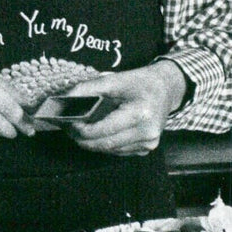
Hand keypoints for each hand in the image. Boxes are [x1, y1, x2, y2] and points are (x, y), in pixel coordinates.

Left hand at [64, 60, 188, 156]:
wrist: (166, 89)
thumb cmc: (141, 83)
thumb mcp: (115, 79)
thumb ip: (89, 88)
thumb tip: (66, 98)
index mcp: (141, 114)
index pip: (104, 130)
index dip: (82, 130)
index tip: (67, 123)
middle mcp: (147, 133)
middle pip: (105, 144)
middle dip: (82, 138)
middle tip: (67, 128)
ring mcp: (148, 144)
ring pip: (110, 150)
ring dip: (91, 143)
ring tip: (77, 130)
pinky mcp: (146, 149)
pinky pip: (118, 151)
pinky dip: (104, 144)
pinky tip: (95, 134)